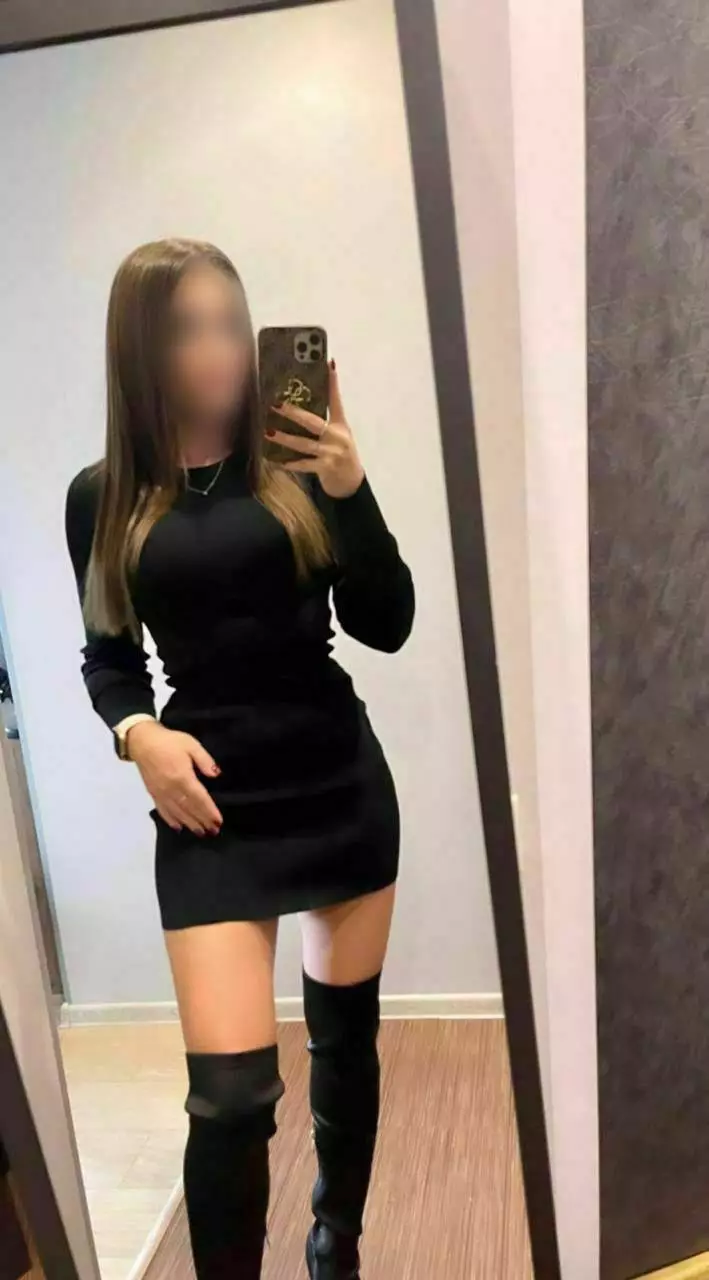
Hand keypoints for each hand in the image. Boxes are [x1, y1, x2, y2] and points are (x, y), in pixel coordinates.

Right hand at [126, 720, 222, 836]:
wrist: (142, 742)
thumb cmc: (169, 742)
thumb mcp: (191, 744)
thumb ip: (204, 760)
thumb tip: (216, 774)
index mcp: (182, 777)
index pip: (199, 798)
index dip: (209, 811)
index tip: (218, 821)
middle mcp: (171, 789)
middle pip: (190, 809)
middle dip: (202, 821)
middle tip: (214, 831)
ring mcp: (161, 793)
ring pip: (177, 813)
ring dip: (190, 824)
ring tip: (201, 832)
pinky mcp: (153, 794)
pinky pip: (163, 811)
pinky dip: (171, 821)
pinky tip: (179, 828)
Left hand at [267, 360, 364, 499]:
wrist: (351, 481)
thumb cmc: (340, 453)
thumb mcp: (337, 434)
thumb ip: (323, 421)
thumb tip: (298, 406)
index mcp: (340, 425)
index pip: (336, 400)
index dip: (333, 382)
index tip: (329, 364)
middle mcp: (337, 436)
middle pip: (313, 422)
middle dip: (293, 413)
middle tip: (276, 404)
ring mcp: (331, 453)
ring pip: (304, 444)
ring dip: (285, 439)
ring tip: (269, 432)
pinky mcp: (326, 468)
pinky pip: (304, 465)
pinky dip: (290, 463)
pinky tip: (277, 460)